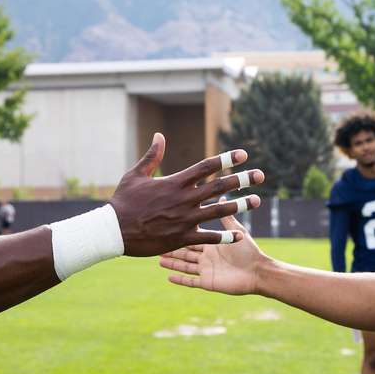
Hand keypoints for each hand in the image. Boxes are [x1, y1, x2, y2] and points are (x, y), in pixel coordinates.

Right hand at [110, 133, 263, 256]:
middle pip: (220, 185)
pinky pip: (209, 237)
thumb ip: (152, 156)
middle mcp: (184, 198)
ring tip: (256, 201)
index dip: (226, 159)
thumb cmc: (124, 201)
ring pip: (220, 210)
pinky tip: (239, 235)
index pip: (206, 166)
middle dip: (242, 179)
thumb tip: (159, 136)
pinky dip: (225, 236)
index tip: (243, 154)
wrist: (114, 230)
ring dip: (240, 205)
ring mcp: (185, 219)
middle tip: (260, 175)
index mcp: (175, 182)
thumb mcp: (136, 175)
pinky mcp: (182, 237)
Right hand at [159, 214, 264, 295]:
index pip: (193, 237)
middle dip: (171, 248)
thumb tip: (223, 196)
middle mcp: (207, 258)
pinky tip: (168, 277)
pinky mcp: (208, 283)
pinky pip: (191, 282)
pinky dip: (180, 280)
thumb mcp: (236, 230)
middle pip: (185, 252)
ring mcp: (206, 271)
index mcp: (212, 245)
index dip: (181, 233)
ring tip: (158, 258)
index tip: (168, 225)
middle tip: (156, 242)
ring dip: (172, 263)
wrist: (258, 271)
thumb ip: (226, 216)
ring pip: (184, 266)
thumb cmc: (249, 250)